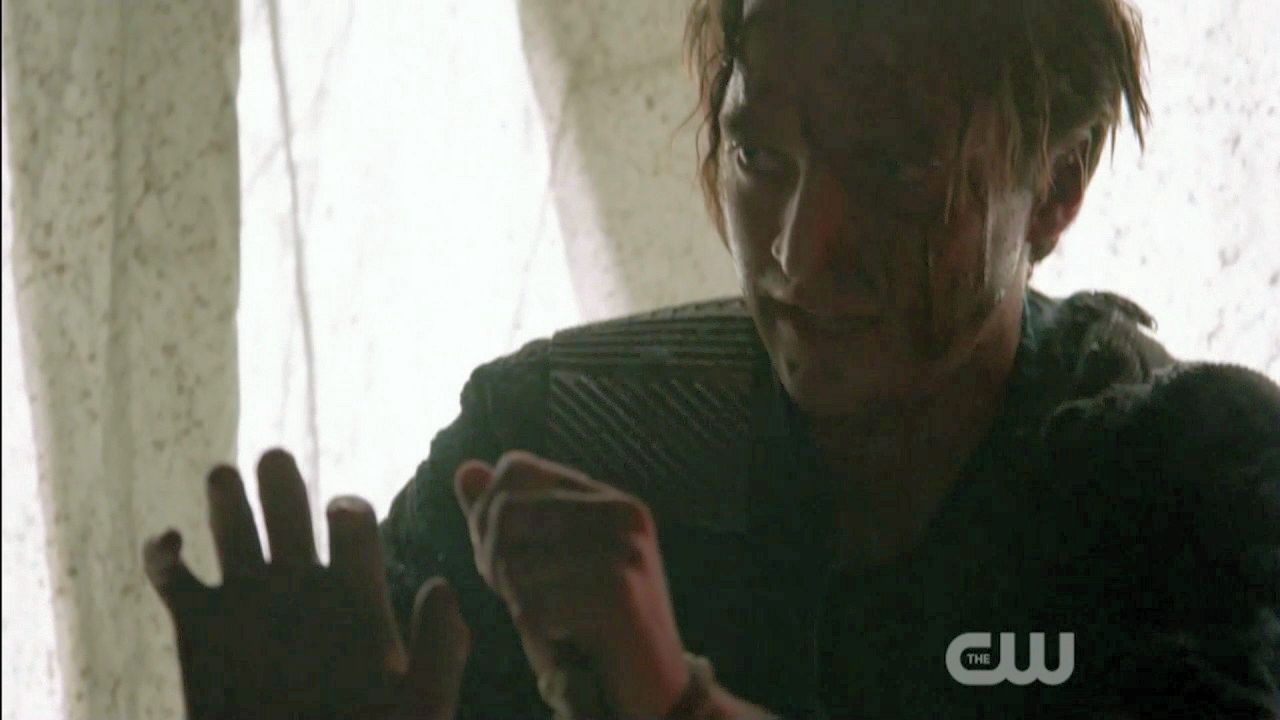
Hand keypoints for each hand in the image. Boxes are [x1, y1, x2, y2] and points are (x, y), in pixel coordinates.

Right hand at [144, 448, 469, 719]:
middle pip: (289, 509)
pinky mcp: (199, 626)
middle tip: (274, 461)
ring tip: (224, 478)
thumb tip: (439, 586)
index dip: (347, 511)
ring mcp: (248, 602)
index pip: (352, 525)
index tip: (339, 517)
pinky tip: (173, 544)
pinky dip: (163, 551)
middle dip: (281, 482)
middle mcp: (301, 587)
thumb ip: (441, 650)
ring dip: (226, 497)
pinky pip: (173, 574)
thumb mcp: (418, 708)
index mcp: (354, 596)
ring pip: (233, 527)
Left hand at [452, 450, 687, 716]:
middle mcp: (621, 512)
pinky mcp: (619, 592)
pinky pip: (535, 604)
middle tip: (520, 597)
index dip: (489, 515)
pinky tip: (568, 638)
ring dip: (519, 601)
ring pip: (516, 562)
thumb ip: (507, 519)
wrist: (653, 689)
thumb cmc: (592, 627)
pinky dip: (539, 629)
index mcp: (607, 499)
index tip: (505, 560)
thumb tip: (465, 468)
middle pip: (508, 511)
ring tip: (552, 619)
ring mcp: (624, 550)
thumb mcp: (547, 564)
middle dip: (495, 560)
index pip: (515, 468)